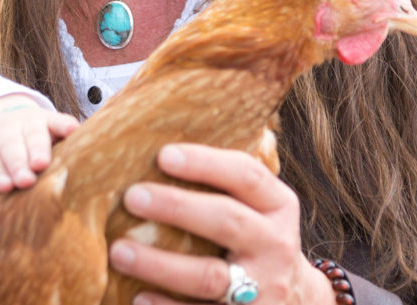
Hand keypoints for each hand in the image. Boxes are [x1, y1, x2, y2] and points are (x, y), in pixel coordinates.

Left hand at [0, 94, 77, 191]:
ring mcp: (28, 121)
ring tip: (44, 163)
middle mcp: (4, 128)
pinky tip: (74, 132)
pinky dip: (66, 125)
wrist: (4, 120)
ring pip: (34, 133)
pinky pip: (58, 120)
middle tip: (25, 181)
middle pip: (10, 145)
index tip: (3, 187)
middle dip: (17, 163)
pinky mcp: (49, 119)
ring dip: (39, 147)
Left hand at [107, 143, 334, 304]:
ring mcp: (263, 289)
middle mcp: (275, 245)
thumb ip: (221, 180)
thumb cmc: (254, 241)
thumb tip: (145, 130)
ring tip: (119, 251)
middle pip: (227, 221)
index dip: (205, 163)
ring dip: (162, 264)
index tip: (163, 155)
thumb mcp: (257, 208)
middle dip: (178, 207)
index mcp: (277, 205)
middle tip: (132, 196)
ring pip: (210, 276)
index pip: (246, 175)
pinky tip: (138, 297)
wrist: (297, 303)